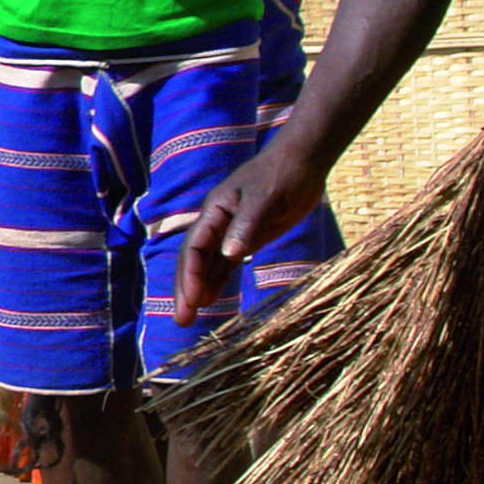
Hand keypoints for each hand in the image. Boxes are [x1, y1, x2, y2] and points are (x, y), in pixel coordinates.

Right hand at [175, 141, 326, 320]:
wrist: (301, 163)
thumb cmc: (281, 175)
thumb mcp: (265, 198)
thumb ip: (247, 225)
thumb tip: (230, 254)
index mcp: (215, 212)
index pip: (194, 247)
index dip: (191, 275)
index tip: (192, 300)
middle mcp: (217, 225)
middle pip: (193, 260)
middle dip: (185, 289)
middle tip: (181, 319)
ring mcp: (231, 233)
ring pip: (206, 265)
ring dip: (197, 289)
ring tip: (189, 317)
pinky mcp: (247, 238)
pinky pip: (225, 264)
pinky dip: (216, 281)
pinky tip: (210, 299)